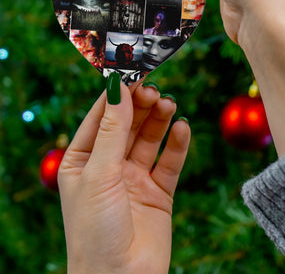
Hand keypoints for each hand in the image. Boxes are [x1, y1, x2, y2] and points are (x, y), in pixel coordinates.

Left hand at [58, 76, 189, 273]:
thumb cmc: (95, 231)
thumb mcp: (99, 173)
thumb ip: (112, 130)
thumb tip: (117, 87)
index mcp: (83, 161)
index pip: (101, 117)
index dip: (117, 95)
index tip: (133, 72)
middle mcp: (109, 167)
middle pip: (128, 125)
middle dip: (141, 105)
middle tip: (155, 90)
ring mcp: (135, 178)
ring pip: (150, 139)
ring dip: (160, 120)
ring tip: (169, 105)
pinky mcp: (159, 191)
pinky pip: (170, 161)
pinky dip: (177, 144)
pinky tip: (183, 128)